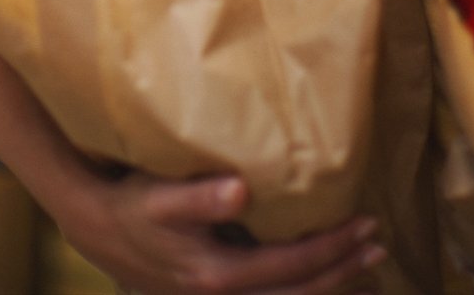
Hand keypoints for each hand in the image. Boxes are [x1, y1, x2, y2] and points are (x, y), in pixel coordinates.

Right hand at [52, 170, 385, 294]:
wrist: (96, 229)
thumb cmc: (132, 205)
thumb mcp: (158, 197)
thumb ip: (198, 196)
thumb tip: (240, 190)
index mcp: (218, 275)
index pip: (293, 266)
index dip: (334, 248)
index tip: (367, 224)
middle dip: (344, 273)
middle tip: (378, 246)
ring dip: (328, 290)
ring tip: (363, 272)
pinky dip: (299, 292)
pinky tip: (315, 282)